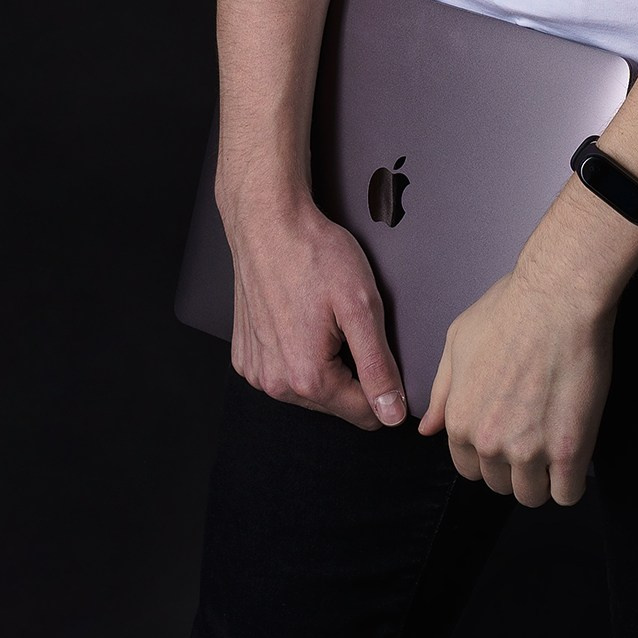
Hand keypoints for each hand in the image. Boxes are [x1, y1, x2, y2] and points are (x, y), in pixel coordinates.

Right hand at [223, 189, 409, 432]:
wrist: (268, 223)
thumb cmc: (313, 254)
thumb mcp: (362, 306)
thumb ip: (378, 366)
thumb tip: (392, 413)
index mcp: (308, 376)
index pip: (364, 414)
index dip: (384, 387)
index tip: (382, 354)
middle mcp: (276, 383)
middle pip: (335, 404)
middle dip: (351, 372)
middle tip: (349, 325)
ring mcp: (256, 371)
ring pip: (309, 390)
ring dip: (324, 364)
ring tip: (323, 319)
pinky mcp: (245, 356)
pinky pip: (282, 372)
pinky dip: (296, 354)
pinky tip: (300, 320)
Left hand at [415, 261, 614, 506]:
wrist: (557, 297)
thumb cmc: (508, 308)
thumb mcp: (458, 341)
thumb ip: (442, 391)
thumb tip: (428, 430)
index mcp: (460, 421)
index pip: (468, 469)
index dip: (488, 455)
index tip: (507, 436)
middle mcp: (489, 443)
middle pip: (500, 485)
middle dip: (514, 467)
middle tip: (534, 434)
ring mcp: (529, 451)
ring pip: (532, 496)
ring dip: (543, 478)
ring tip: (555, 445)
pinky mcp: (568, 450)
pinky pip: (568, 495)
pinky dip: (571, 481)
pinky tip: (574, 456)